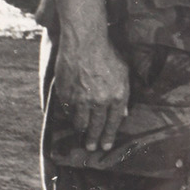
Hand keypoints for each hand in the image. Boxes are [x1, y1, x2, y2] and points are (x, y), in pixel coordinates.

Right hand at [56, 28, 129, 151]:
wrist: (84, 42)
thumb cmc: (107, 54)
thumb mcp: (123, 73)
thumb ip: (123, 95)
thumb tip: (123, 114)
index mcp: (117, 96)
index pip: (113, 123)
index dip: (109, 136)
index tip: (106, 146)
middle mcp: (99, 101)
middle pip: (96, 126)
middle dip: (94, 139)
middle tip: (91, 148)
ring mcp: (81, 99)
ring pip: (80, 122)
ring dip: (81, 131)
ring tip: (82, 136)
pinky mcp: (66, 94)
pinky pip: (68, 110)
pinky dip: (70, 115)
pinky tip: (72, 118)